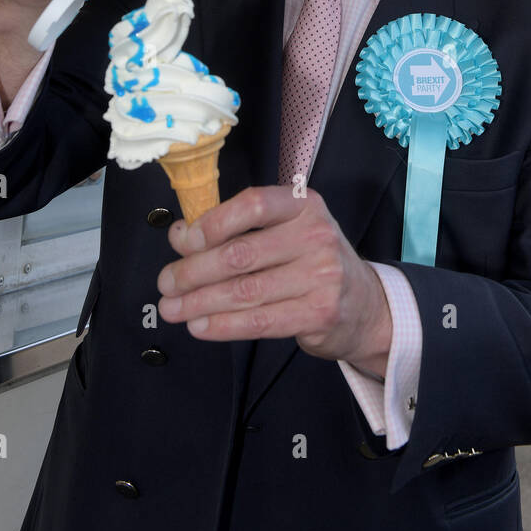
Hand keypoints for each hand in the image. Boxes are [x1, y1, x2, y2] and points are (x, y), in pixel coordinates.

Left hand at [157, 187, 392, 374]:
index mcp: (304, 204)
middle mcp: (315, 235)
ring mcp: (321, 276)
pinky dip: (222, 326)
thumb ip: (237, 229)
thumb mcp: (285, 231)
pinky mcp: (318, 313)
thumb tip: (181, 235)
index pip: (253, 204)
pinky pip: (259, 322)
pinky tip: (200, 326)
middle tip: (166, 283)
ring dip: (199, 302)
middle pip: (241, 254)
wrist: (364, 305)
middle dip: (193, 271)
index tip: (182, 242)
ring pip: (244, 291)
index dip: (211, 223)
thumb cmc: (312, 262)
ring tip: (173, 308)